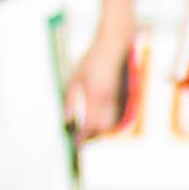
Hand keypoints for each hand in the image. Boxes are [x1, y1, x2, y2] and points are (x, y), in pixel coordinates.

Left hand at [62, 22, 136, 138]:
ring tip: (87, 130)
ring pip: (109, 123)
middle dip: (91, 135)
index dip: (82, 136)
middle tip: (79, 137)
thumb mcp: (75, 78)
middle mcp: (108, 99)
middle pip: (102, 127)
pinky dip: (105, 121)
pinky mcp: (122, 96)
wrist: (114, 46)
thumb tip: (66, 119)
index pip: (90, 123)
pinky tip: (96, 118)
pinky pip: (114, 115)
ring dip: (99, 129)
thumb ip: (70, 100)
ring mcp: (117, 98)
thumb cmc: (93, 59)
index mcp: (95, 94)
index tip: (75, 142)